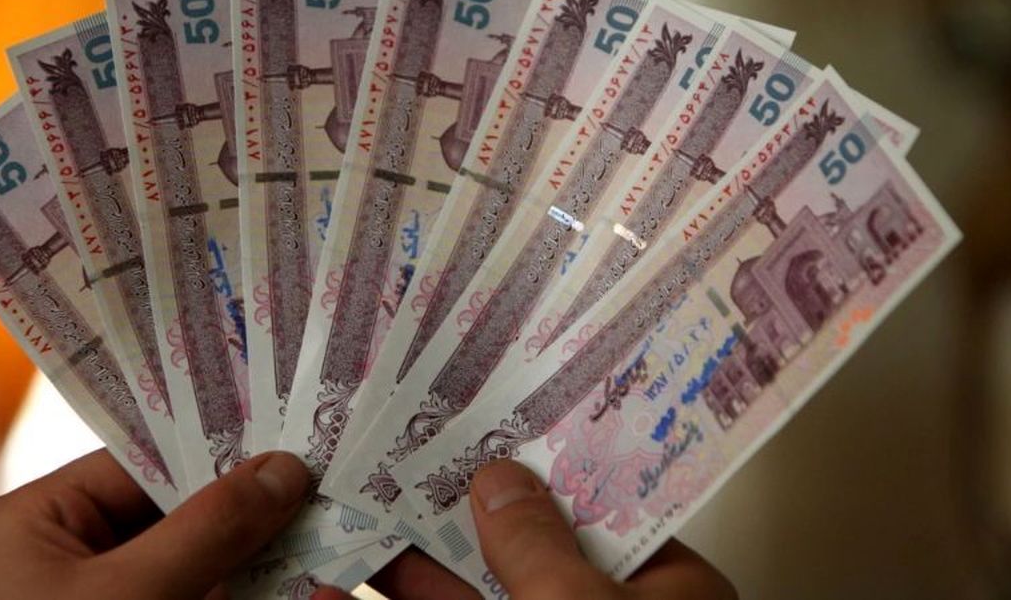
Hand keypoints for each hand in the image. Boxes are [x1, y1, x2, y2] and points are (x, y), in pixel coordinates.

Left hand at [0, 448, 308, 599]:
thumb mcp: (129, 595)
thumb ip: (208, 529)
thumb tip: (280, 471)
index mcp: (40, 523)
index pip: (142, 463)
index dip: (217, 450)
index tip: (289, 440)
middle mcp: (71, 560)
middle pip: (178, 517)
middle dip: (250, 512)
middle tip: (320, 491)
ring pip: (198, 569)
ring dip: (260, 563)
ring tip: (325, 542)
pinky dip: (245, 596)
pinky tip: (300, 589)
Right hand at [319, 459, 735, 599]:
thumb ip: (538, 549)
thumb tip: (501, 479)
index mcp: (664, 599)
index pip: (601, 510)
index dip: (541, 469)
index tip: (484, 428)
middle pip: (526, 554)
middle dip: (456, 515)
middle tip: (400, 465)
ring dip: (410, 572)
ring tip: (351, 522)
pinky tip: (347, 596)